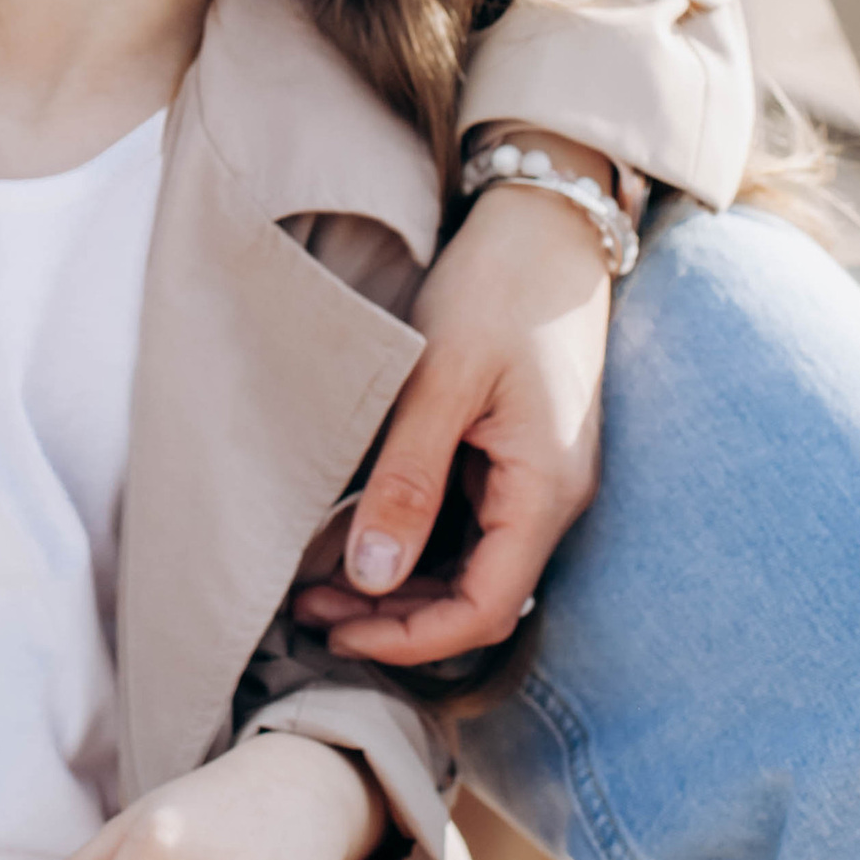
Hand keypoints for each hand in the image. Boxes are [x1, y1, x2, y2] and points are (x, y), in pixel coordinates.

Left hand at [293, 182, 609, 666]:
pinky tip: (361, 537)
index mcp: (547, 489)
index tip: (335, 629)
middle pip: (478, 599)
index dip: (411, 637)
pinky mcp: (516, 457)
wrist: (546, 221)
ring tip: (319, 582)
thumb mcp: (443, 379)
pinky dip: (417, 546)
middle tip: (306, 607)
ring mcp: (536, 479)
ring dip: (402, 587)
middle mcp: (552, 499)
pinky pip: (469, 529)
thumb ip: (409, 479)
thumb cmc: (500, 287)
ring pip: (471, 569)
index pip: (486, 609)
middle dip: (395, 619)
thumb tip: (371, 578)